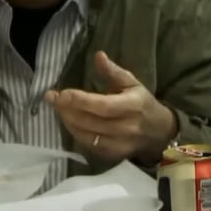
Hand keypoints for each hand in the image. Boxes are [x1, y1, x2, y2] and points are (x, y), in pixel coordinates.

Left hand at [45, 51, 177, 161]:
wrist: (159, 132)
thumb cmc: (142, 103)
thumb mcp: (132, 83)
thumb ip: (113, 71)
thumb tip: (97, 55)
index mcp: (132, 106)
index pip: (102, 106)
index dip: (80, 100)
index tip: (61, 93)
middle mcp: (126, 127)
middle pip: (90, 121)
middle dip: (67, 109)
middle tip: (51, 98)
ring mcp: (120, 145)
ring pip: (87, 135)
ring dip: (68, 122)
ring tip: (58, 108)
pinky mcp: (113, 155)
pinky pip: (89, 146)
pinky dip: (76, 133)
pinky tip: (69, 122)